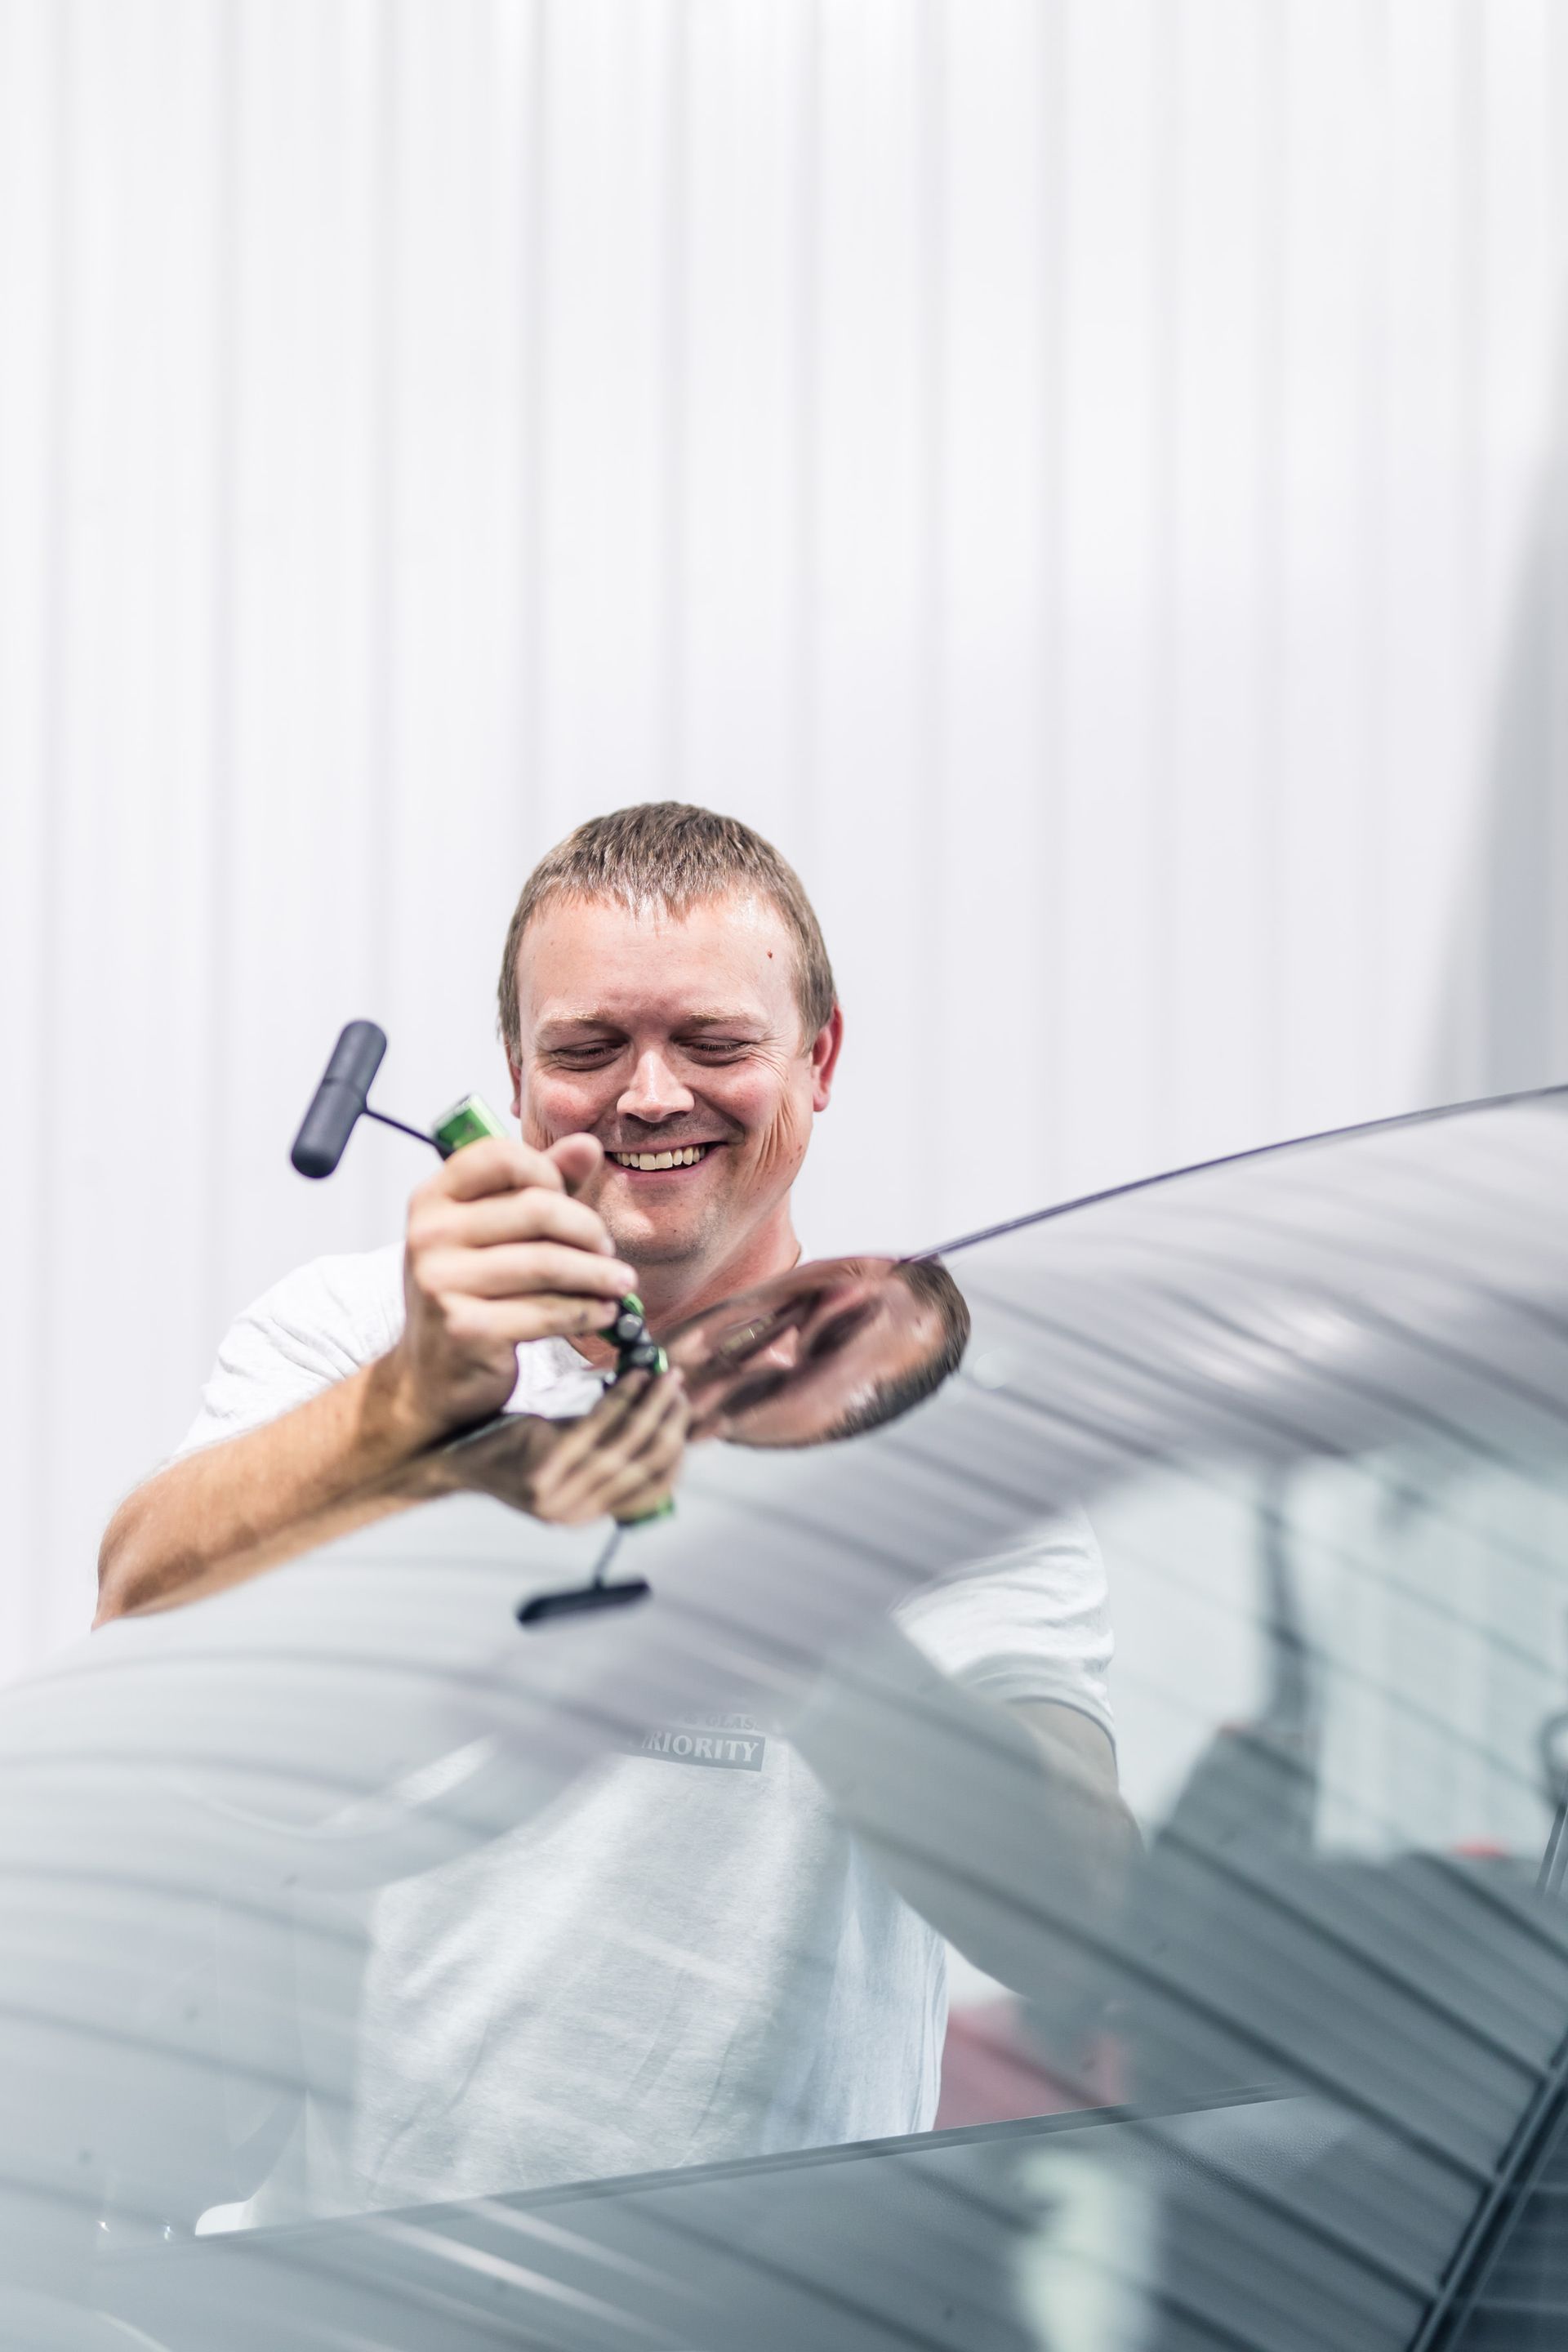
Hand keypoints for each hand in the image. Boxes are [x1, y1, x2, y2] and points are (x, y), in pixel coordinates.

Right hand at [382, 1133, 637, 1441]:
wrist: (431, 1373)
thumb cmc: (473, 1291)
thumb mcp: (498, 1231)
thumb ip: (542, 1186)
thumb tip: (588, 1144)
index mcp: (434, 1197)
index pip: (501, 1156)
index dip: (548, 1172)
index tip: (570, 1200)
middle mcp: (430, 1234)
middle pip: (536, 1209)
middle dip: (588, 1230)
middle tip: (608, 1251)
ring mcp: (441, 1282)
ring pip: (548, 1263)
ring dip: (598, 1275)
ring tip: (621, 1284)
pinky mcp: (465, 1329)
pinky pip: (547, 1312)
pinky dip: (587, 1312)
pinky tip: (604, 1313)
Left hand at [419, 1371, 688, 1525]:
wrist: (444, 1450)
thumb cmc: (506, 1443)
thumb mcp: (563, 1450)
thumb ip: (607, 1441)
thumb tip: (659, 1412)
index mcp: (587, 1512)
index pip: (654, 1488)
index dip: (679, 1448)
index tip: (685, 1410)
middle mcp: (577, 1511)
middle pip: (648, 1466)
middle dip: (671, 1421)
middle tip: (677, 1384)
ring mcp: (561, 1493)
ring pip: (628, 1447)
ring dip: (651, 1405)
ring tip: (659, 1373)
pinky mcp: (544, 1467)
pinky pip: (596, 1427)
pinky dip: (620, 1398)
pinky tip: (626, 1373)